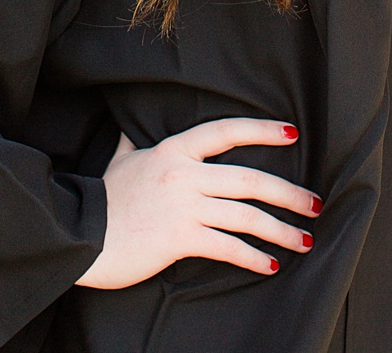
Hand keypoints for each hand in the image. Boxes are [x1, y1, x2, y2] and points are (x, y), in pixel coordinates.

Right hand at [75, 118, 320, 288]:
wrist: (76, 236)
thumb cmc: (100, 200)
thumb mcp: (120, 161)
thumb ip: (135, 143)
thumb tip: (132, 125)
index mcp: (175, 151)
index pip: (227, 131)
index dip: (262, 130)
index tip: (292, 133)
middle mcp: (184, 174)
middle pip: (251, 179)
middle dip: (289, 193)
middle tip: (315, 204)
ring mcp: (184, 206)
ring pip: (246, 215)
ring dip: (282, 229)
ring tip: (305, 240)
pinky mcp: (179, 238)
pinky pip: (227, 246)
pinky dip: (253, 257)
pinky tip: (270, 264)